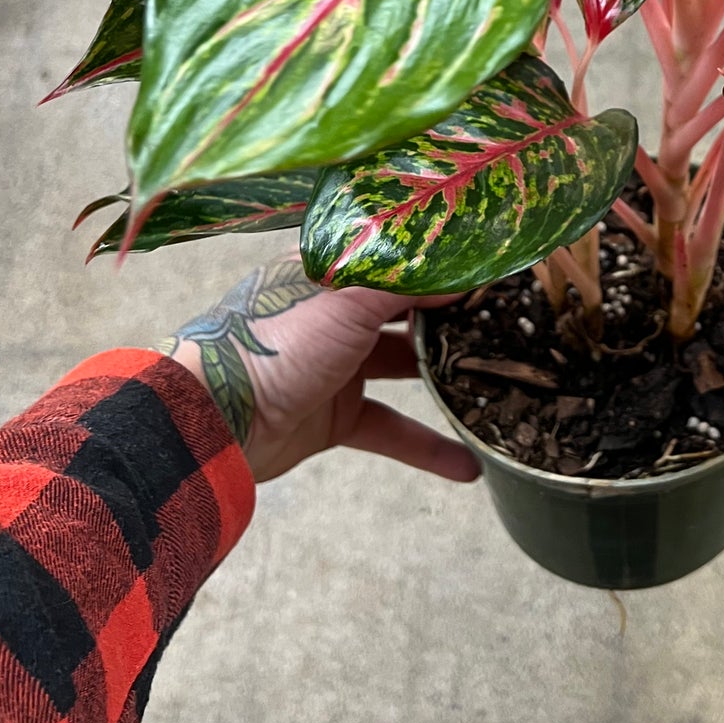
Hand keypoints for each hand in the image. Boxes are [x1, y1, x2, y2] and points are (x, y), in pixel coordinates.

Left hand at [161, 256, 480, 485]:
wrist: (215, 422)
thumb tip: (466, 272)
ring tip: (500, 379)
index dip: (442, 260)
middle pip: (406, 309)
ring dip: (447, 376)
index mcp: (330, 270)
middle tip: (509, 319)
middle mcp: (335, 312)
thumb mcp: (349, 298)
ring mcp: (336, 366)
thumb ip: (408, 283)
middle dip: (454, 314)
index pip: (397, 256)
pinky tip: (470, 466)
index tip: (494, 266)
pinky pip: (392, 429)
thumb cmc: (276, 341)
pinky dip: (428, 447)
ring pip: (405, 368)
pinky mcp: (336, 417)